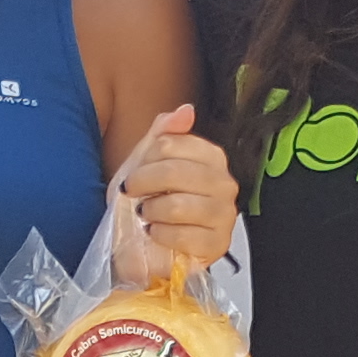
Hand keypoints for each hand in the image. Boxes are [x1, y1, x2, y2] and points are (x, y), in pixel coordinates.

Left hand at [108, 106, 236, 285]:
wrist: (144, 246)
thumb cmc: (149, 203)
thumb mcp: (146, 163)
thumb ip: (163, 134)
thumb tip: (186, 110)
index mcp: (211, 157)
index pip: (171, 145)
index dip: (144, 161)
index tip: (135, 175)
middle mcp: (225, 183)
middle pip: (174, 172)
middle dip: (144, 184)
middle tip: (133, 195)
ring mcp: (224, 215)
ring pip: (178, 205)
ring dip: (152, 211)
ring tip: (146, 215)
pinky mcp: (217, 244)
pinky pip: (183, 235)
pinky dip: (160, 235)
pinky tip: (156, 233)